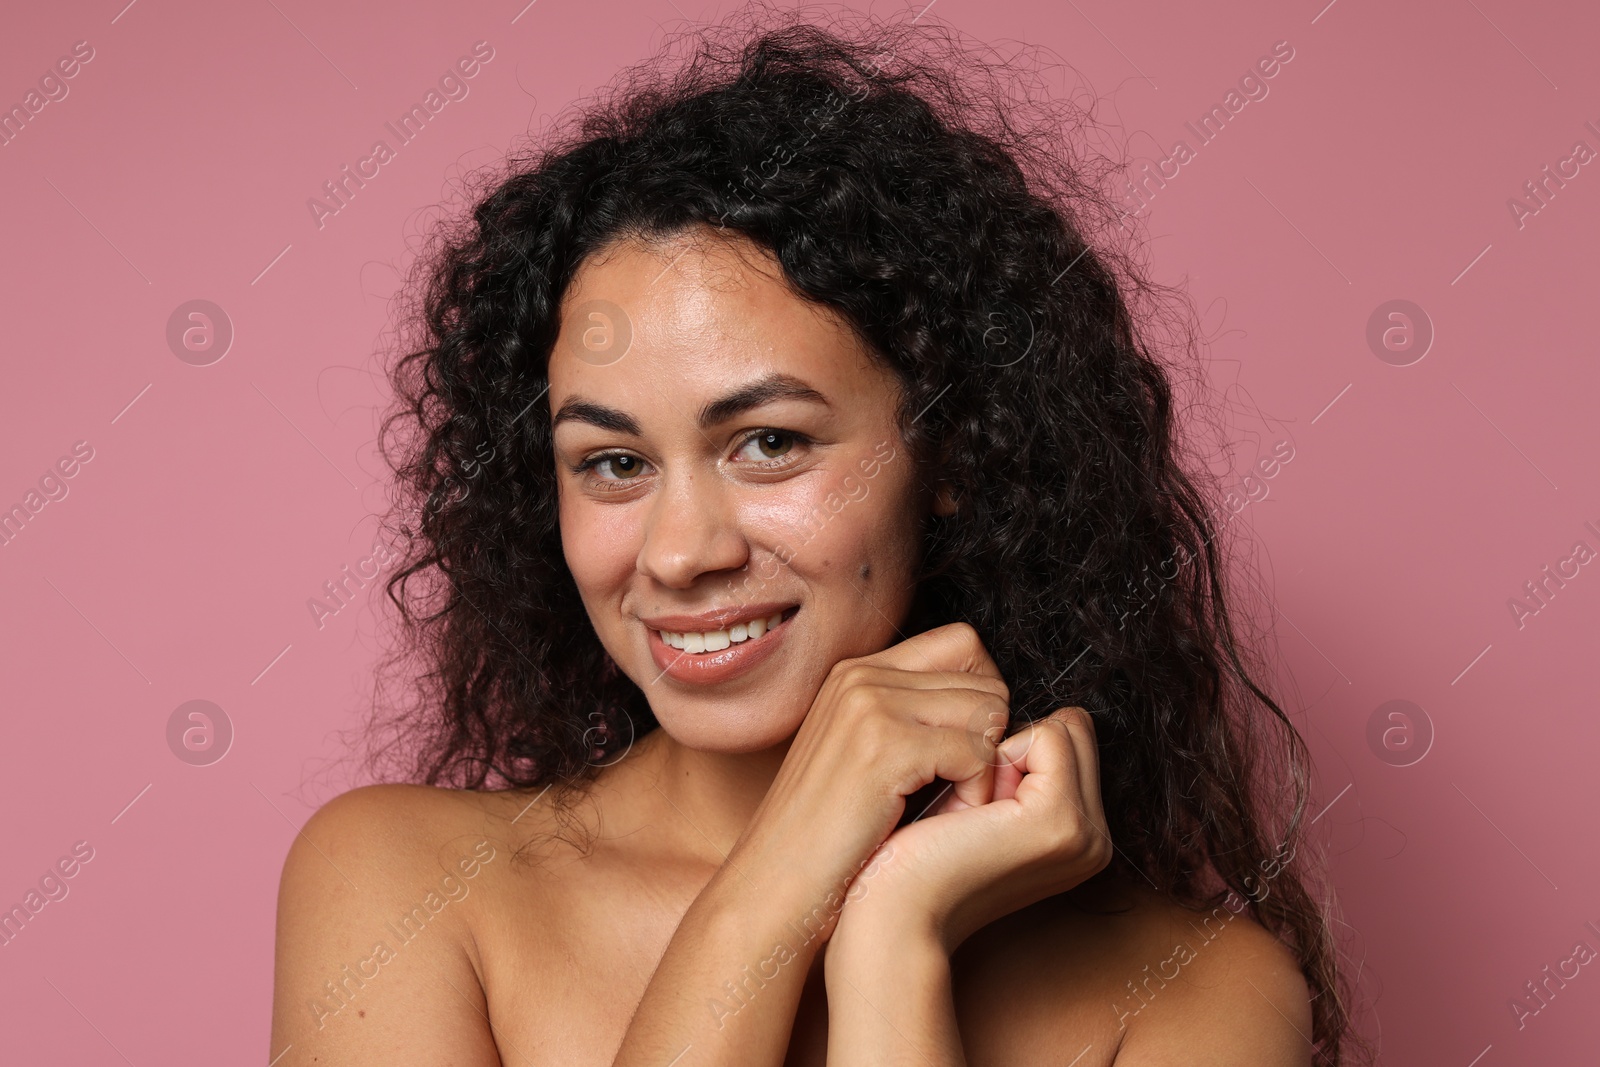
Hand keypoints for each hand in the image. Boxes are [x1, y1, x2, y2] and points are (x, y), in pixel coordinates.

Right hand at [729, 622, 1011, 920]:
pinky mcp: (885, 746)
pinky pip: (978, 752)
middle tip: (963, 788)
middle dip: (991, 735)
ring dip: (989, 765)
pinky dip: (977, 791)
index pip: (963, 644)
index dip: (982, 697)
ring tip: (955, 805)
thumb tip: (988, 706)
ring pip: (989, 711)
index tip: (965, 750)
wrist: (773, 885)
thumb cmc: (826, 838)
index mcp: (856, 672)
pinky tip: (946, 821)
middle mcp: (861, 676)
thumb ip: (908, 716)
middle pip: (984, 677)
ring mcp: (869, 706)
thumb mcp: (859, 755)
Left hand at [831, 706, 1112, 955]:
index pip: (1063, 737)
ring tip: (964, 812)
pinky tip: (966, 810)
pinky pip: (1045, 733)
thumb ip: (1002, 761)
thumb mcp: (971, 800)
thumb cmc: (910, 855)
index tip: (967, 800)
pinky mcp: (1061, 822)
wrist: (885, 913)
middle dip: (1006, 744)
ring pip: (1057, 726)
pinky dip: (995, 753)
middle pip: (1067, 727)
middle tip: (963, 807)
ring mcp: (1086, 832)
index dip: (1004, 746)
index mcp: (1079, 833)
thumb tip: (998, 695)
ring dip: (999, 750)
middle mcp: (1095, 836)